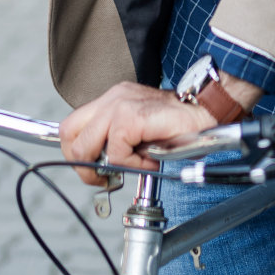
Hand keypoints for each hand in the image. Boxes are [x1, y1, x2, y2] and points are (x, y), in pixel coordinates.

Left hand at [59, 83, 215, 186]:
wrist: (206, 112)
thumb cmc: (176, 126)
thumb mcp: (137, 133)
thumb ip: (115, 141)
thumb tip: (99, 167)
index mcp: (111, 100)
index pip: (72, 127)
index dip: (77, 154)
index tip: (96, 171)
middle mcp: (112, 98)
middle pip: (69, 135)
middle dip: (83, 165)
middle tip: (106, 177)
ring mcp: (119, 104)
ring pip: (85, 146)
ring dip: (106, 167)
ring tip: (130, 167)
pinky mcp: (131, 116)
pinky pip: (115, 152)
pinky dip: (131, 164)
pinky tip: (150, 158)